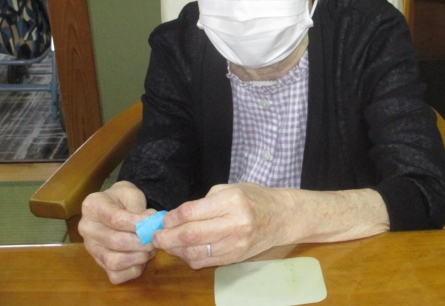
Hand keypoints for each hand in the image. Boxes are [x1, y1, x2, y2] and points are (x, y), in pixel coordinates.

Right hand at [79, 181, 157, 283]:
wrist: (115, 206)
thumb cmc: (123, 198)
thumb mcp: (131, 193)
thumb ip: (139, 207)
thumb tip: (149, 223)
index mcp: (92, 206)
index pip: (116, 220)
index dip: (138, 224)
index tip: (154, 223)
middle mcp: (87, 229)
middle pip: (115, 242)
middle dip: (142, 241)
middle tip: (156, 238)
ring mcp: (91, 249)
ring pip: (114, 261)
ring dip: (139, 257)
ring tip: (151, 248)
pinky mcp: (99, 264)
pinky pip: (116, 275)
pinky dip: (134, 269)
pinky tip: (142, 257)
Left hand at [152, 183, 286, 269]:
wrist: (282, 217)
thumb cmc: (255, 198)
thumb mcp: (230, 189)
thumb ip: (204, 202)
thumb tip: (176, 216)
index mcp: (231, 201)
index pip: (191, 212)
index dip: (171, 217)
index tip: (164, 219)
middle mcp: (234, 224)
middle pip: (190, 235)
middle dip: (167, 237)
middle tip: (155, 236)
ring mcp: (236, 244)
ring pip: (195, 253)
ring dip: (175, 250)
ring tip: (167, 243)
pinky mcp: (235, 258)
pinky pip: (205, 262)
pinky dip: (189, 257)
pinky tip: (184, 250)